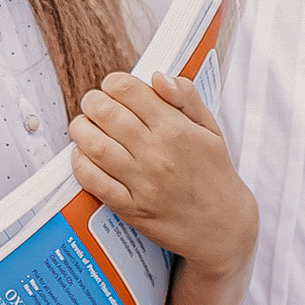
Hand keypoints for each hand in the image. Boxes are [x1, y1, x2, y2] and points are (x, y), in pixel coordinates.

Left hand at [70, 69, 255, 264]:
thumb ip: (186, 98)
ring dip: (80, 130)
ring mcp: (142, 183)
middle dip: (92, 102)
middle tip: (94, 104)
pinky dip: (80, 164)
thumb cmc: (215, 175)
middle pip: (105, 113)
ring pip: (94, 145)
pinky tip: (83, 155)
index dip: (113, 83)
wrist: (223, 227)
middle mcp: (156, 153)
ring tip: (83, 126)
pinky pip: (94, 181)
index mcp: (176, 129)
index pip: (128, 91)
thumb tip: (157, 76)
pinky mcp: (131, 208)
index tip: (113, 87)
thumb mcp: (211, 130)